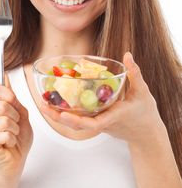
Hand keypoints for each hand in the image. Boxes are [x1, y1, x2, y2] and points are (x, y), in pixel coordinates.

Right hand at [0, 74, 32, 177]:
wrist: (17, 160)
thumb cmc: (18, 137)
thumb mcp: (21, 113)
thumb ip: (13, 98)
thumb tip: (6, 78)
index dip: (7, 93)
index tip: (13, 101)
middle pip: (2, 105)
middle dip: (15, 116)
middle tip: (14, 124)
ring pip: (4, 120)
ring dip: (15, 129)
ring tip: (11, 135)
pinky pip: (5, 134)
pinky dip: (12, 139)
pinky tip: (8, 144)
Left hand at [40, 52, 163, 145]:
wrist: (145, 132)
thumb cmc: (145, 112)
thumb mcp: (142, 92)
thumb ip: (135, 73)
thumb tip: (127, 55)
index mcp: (113, 117)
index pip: (94, 124)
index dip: (78, 121)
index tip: (64, 114)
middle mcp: (103, 122)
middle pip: (78, 125)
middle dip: (59, 118)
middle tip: (43, 105)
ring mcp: (98, 124)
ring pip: (76, 124)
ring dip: (58, 116)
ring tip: (43, 104)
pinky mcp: (96, 122)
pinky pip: (79, 120)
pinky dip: (66, 113)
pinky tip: (56, 102)